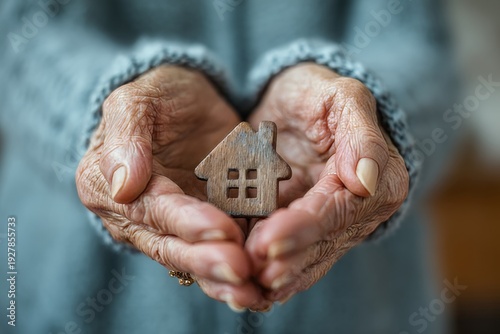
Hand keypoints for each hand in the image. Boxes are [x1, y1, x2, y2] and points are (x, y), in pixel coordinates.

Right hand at [76, 65, 270, 310]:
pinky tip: (262, 283)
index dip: (185, 223)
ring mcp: (170, 224)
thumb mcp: (137, 100)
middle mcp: (136, 215)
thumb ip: (126, 136)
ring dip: (222, 278)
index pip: (150, 210)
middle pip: (170, 245)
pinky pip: (218, 250)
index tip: (222, 232)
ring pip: (194, 257)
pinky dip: (238, 266)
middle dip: (206, 261)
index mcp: (108, 186)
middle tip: (242, 271)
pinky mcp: (202, 224)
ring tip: (253, 292)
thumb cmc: (159, 94)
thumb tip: (123, 185)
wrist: (188, 101)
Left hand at [245, 63, 408, 303]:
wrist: (295, 104)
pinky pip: (288, 256)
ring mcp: (328, 225)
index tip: (269, 242)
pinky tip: (245, 288)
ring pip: (305, 259)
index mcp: (378, 182)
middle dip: (285, 259)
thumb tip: (367, 179)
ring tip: (244, 289)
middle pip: (320, 242)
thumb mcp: (343, 96)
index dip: (304, 229)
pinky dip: (268, 272)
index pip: (337, 210)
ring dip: (276, 276)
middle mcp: (357, 212)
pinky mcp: (301, 229)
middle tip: (250, 269)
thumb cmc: (320, 93)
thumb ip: (361, 134)